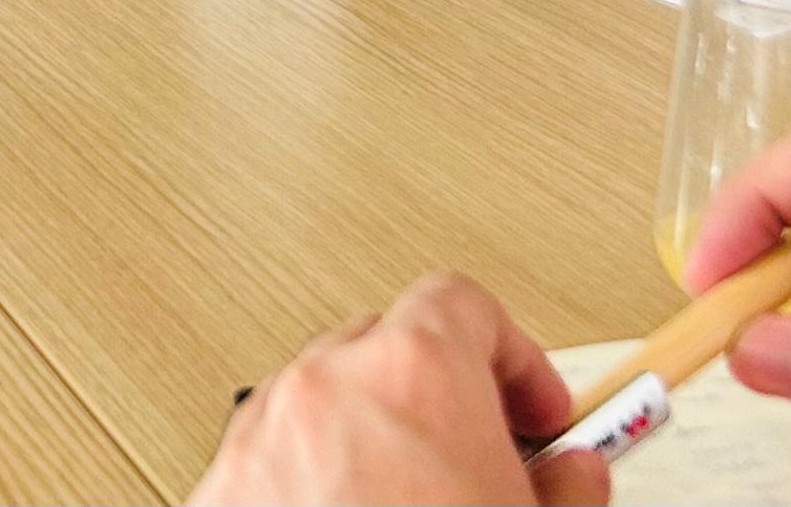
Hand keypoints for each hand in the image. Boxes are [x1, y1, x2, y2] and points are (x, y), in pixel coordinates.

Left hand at [194, 274, 605, 506]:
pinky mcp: (218, 491)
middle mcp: (322, 387)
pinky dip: (309, 482)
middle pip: (384, 345)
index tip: (539, 409)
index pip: (461, 304)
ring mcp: (259, 437)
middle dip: (439, 395)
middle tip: (485, 459)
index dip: (514, 355)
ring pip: (319, 401)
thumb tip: (572, 474)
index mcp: (414, 375)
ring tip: (416, 504)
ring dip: (369, 438)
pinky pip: (270, 460)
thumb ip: (569, 488)